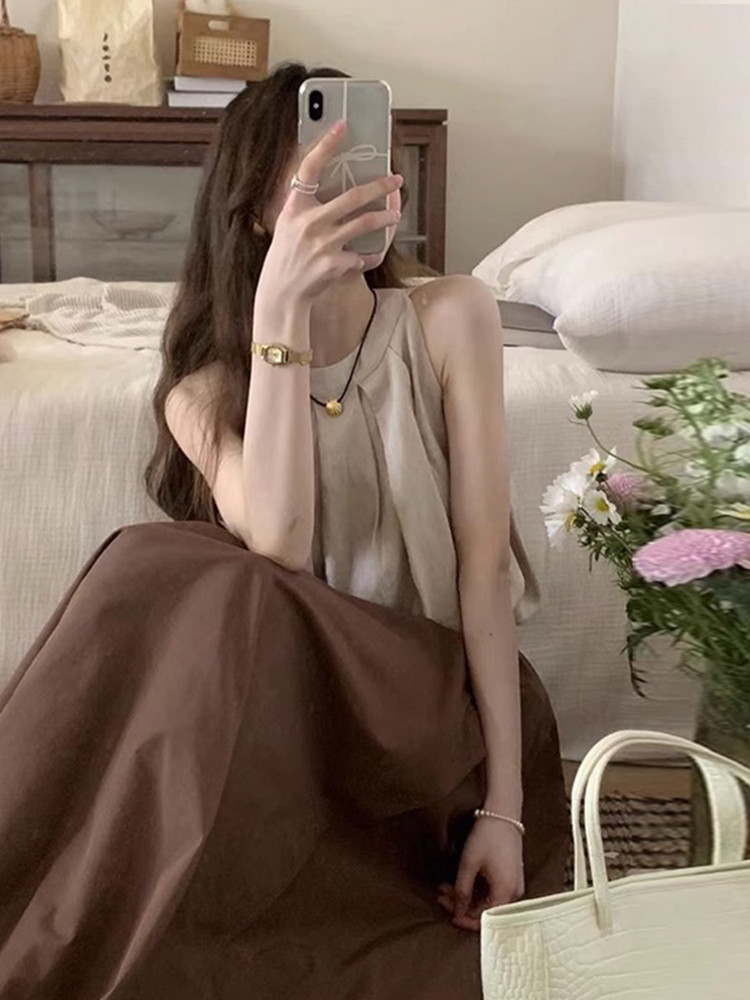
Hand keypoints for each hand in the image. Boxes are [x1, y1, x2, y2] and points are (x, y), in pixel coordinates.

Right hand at [255, 121, 403, 318]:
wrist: (281, 294)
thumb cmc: (286, 257)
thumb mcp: (287, 225)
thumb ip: (306, 207)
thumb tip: (335, 187)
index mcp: (294, 207)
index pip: (309, 168)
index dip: (326, 145)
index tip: (342, 126)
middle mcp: (308, 222)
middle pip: (353, 196)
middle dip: (380, 186)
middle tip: (396, 180)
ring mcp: (322, 244)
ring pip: (365, 223)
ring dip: (385, 218)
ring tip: (394, 216)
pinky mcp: (334, 264)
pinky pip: (360, 255)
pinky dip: (363, 257)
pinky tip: (360, 259)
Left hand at [438, 818, 524, 932]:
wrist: (503, 813)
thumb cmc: (487, 836)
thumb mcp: (469, 864)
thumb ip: (462, 891)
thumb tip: (458, 913)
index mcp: (506, 892)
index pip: (485, 919)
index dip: (465, 920)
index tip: (449, 916)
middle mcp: (514, 893)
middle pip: (485, 910)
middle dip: (461, 904)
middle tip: (441, 896)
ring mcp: (513, 885)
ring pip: (487, 900)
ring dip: (466, 895)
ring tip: (445, 887)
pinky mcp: (510, 877)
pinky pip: (492, 891)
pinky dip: (475, 889)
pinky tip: (459, 882)